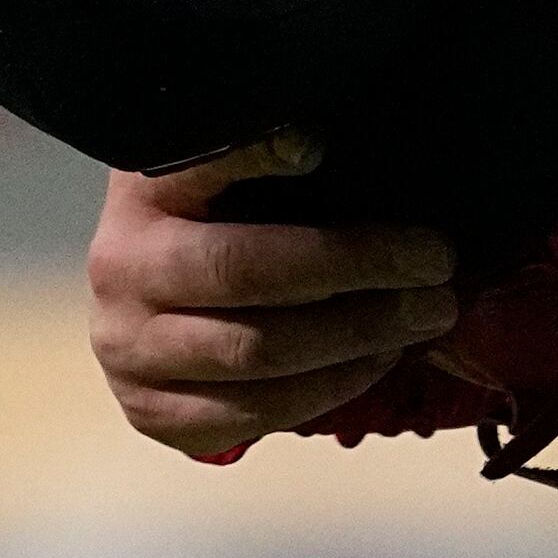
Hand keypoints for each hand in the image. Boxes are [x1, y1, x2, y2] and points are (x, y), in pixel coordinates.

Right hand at [83, 132, 461, 461]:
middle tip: (437, 262)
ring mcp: (129, 351)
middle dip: (358, 268)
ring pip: (256, 354)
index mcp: (143, 193)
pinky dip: (330, 389)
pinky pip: (253, 414)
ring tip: (428, 313)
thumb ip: (270, 151)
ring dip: (360, 337)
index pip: (196, 166)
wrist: (154, 306)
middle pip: (245, 272)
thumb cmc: (220, 222)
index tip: (317, 146)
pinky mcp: (153, 413)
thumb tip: (330, 143)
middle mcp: (120, 270)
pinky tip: (377, 359)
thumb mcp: (233, 171)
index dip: (253, 153)